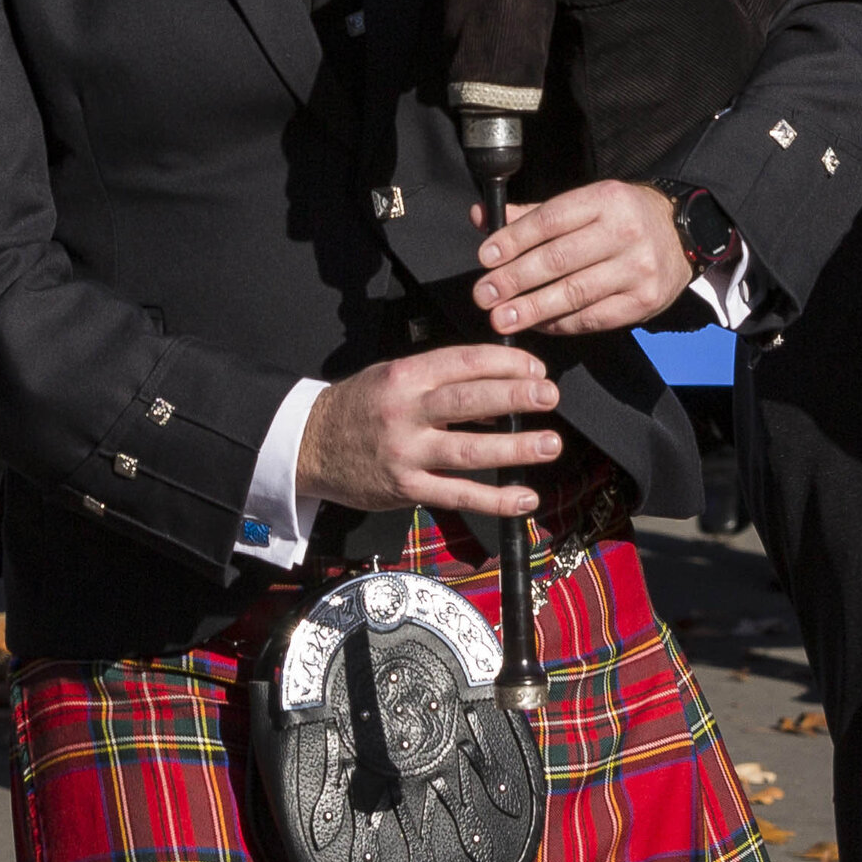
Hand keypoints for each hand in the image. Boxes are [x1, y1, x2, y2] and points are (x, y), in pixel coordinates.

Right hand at [295, 347, 559, 519]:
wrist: (311, 445)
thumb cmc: (361, 406)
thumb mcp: (392, 375)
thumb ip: (439, 377)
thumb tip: (500, 385)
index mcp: (406, 376)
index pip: (463, 362)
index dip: (505, 363)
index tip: (535, 368)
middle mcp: (406, 412)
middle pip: (469, 401)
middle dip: (515, 397)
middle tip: (551, 395)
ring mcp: (406, 454)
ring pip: (469, 451)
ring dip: (514, 448)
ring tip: (550, 444)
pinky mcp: (406, 489)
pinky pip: (457, 496)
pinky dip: (495, 499)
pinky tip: (525, 498)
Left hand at [472, 179, 691, 336]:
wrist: (682, 234)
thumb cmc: (622, 217)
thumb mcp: (585, 203)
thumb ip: (533, 214)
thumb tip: (481, 218)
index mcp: (605, 199)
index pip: (550, 220)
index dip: (514, 239)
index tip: (486, 257)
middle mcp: (625, 232)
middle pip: (559, 259)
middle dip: (515, 279)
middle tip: (484, 295)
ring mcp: (637, 269)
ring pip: (574, 293)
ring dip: (532, 308)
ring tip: (501, 318)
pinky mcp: (644, 301)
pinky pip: (593, 318)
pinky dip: (560, 324)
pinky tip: (538, 324)